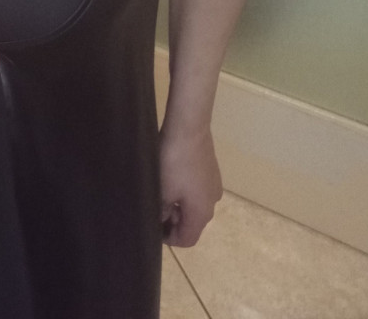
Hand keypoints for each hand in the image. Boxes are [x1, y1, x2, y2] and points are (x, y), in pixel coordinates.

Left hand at [159, 125, 222, 246]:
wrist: (188, 128)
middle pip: (192, 223)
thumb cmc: (174, 163)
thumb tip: (162, 219)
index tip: (153, 228)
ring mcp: (214, 184)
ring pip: (194, 205)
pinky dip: (184, 191)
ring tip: (161, 192)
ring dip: (178, 205)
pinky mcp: (211, 170)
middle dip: (173, 220)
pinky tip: (171, 177)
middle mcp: (213, 202)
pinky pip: (197, 190)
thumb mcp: (163, 190)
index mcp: (203, 212)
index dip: (169, 239)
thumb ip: (162, 211)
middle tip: (154, 208)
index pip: (188, 239)